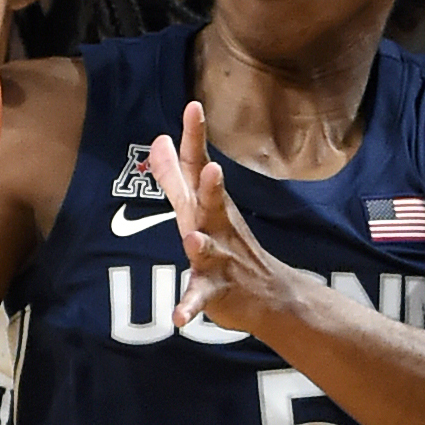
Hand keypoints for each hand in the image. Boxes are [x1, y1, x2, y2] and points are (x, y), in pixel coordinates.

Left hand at [156, 102, 301, 334]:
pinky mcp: (216, 291)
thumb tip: (156, 140)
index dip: (196, 138)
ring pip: (208, 250)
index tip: (193, 106)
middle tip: (213, 169)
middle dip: (211, 187)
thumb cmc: (227, 243)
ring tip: (192, 238)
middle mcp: (216, 227)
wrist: (268, 295)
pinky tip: (178, 318)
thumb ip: (174, 175)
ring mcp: (219, 259)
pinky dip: (189, 307)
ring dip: (201, 244)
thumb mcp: (197, 207)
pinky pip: (200, 299)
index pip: (200, 166)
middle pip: (212, 204)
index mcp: (208, 205)